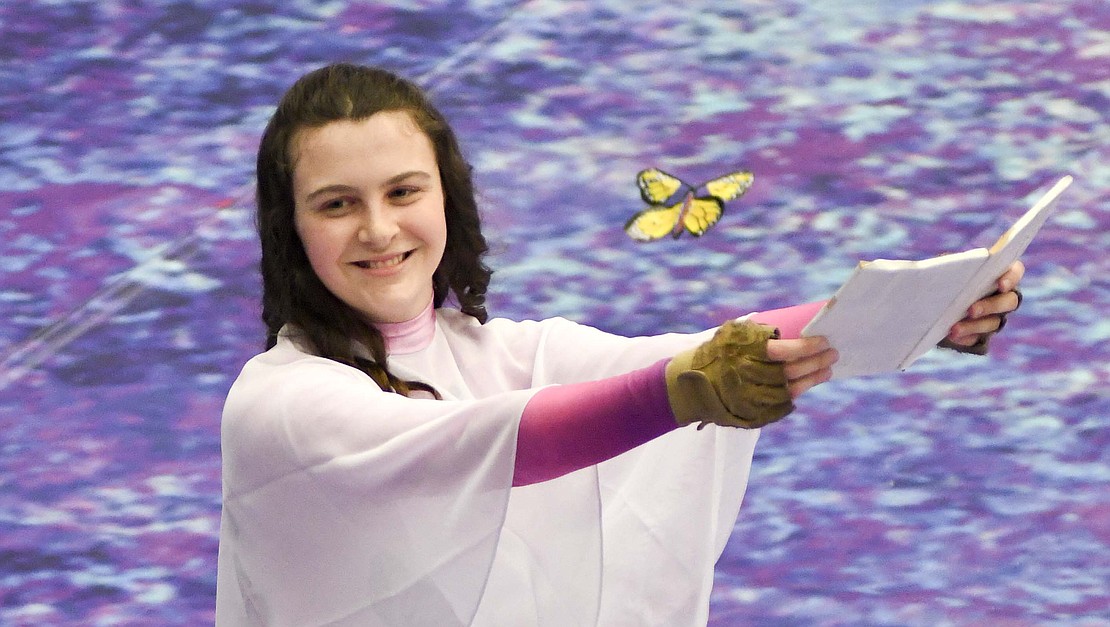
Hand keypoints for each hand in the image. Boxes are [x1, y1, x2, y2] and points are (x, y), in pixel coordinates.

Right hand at [665, 321, 836, 428]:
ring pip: (790, 391)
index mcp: (742, 354)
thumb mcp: (731, 335)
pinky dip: (797, 394)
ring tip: (827, 368)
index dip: (806, 348)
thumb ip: (759, 331)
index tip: (823, 340)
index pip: (783, 352)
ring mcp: (749, 399)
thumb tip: (796, 327)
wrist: (685, 386)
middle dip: (816, 362)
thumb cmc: (713, 353)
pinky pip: (781, 406)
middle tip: (833, 353)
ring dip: (812, 379)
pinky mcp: (750, 414)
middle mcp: (746, 378)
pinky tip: (807, 383)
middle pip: (791, 373)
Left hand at [943, 260, 1024, 350]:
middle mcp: (1004, 297)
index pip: (1015, 272)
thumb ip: (952, 262)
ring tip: (955, 328)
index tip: (1000, 284)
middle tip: (971, 310)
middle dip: (990, 306)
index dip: (1011, 278)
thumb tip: (944, 267)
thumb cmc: (948, 275)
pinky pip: (978, 337)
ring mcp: (996, 317)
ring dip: (974, 326)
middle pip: (1009, 302)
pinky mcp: (982, 333)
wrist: (936, 300)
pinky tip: (953, 335)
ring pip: (993, 323)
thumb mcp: (949, 266)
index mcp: (1000, 274)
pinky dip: (965, 336)